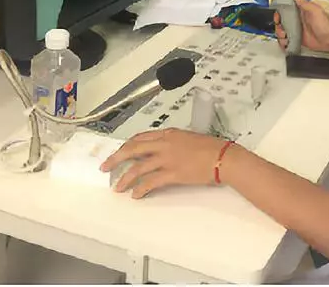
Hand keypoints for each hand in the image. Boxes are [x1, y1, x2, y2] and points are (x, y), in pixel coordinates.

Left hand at [100, 128, 231, 198]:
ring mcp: (167, 159)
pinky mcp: (172, 174)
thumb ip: (174, 143)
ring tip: (118, 187)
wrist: (223, 157)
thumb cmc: (212, 147)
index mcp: (169, 134)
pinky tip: (136, 194)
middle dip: (116, 158)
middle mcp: (165, 144)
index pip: (141, 137)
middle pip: (133, 149)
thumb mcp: (190, 138)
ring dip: (125, 178)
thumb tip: (165, 151)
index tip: (120, 152)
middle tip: (105, 167)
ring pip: (138, 168)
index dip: (127, 146)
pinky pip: (150, 182)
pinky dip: (140, 189)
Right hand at [275, 0, 328, 53]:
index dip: (279, 11)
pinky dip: (283, 42)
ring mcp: (297, 30)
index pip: (286, 8)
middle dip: (278, 24)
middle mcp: (297, 20)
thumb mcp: (315, 10)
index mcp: (301, 11)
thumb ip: (303, 2)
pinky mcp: (297, 39)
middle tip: (281, 28)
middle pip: (281, 20)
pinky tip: (286, 42)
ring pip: (282, 30)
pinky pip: (286, 40)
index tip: (277, 15)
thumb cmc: (325, 24)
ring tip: (284, 36)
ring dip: (280, 34)